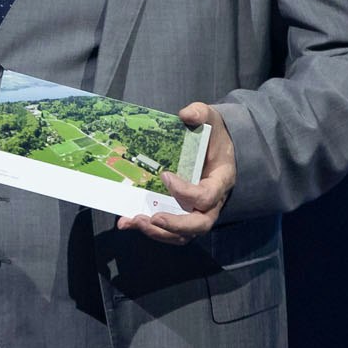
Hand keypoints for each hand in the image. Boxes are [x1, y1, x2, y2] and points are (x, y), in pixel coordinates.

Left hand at [117, 102, 233, 244]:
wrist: (214, 147)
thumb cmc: (212, 135)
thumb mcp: (210, 118)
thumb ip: (200, 113)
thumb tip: (186, 114)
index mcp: (221, 180)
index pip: (208, 195)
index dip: (187, 192)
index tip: (165, 176)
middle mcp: (212, 202)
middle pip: (199, 225)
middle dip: (174, 224)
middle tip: (152, 217)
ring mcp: (196, 211)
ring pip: (182, 234)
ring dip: (157, 232)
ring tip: (133, 221)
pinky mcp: (181, 214)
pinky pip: (168, 230)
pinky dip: (149, 229)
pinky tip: (127, 222)